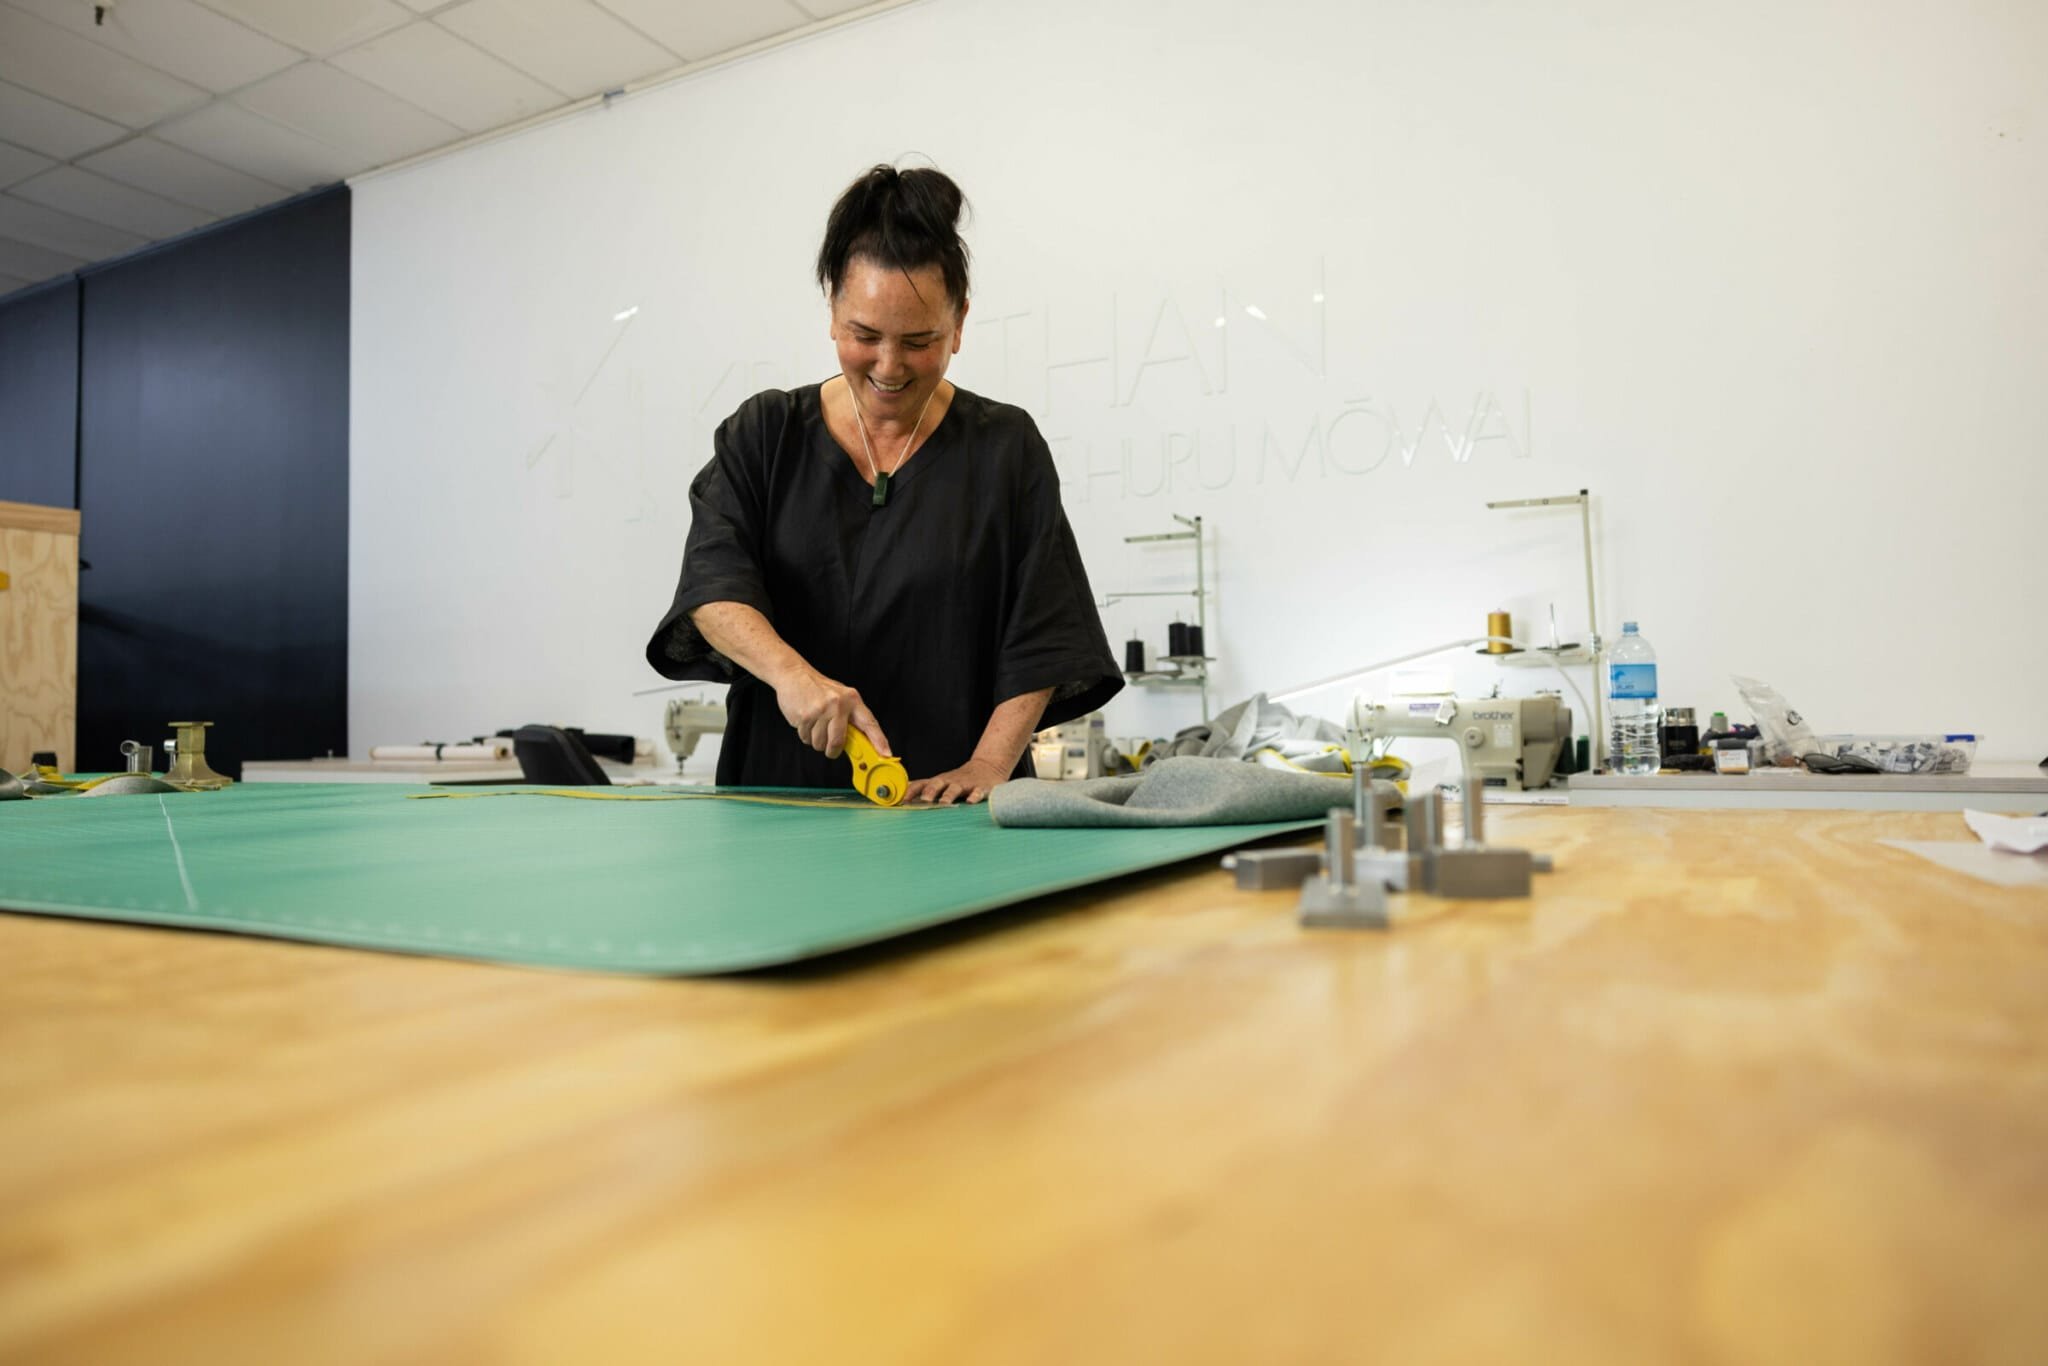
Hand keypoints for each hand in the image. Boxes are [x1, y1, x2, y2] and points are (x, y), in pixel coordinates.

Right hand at [774, 668, 890, 759]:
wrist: (794, 674)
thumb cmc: (819, 689)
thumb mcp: (840, 698)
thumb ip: (850, 719)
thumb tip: (860, 744)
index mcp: (852, 700)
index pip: (870, 723)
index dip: (879, 741)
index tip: (886, 754)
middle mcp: (838, 704)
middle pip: (838, 742)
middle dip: (833, 750)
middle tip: (830, 747)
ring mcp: (821, 710)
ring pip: (820, 743)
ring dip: (816, 741)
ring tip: (815, 724)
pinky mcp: (805, 715)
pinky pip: (806, 739)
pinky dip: (805, 735)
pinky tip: (806, 721)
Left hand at [905, 757, 1012, 805]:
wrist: (986, 768)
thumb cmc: (957, 779)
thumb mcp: (940, 782)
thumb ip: (923, 789)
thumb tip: (901, 796)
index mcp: (939, 781)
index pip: (922, 784)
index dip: (912, 791)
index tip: (903, 800)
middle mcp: (950, 782)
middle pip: (938, 784)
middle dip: (930, 791)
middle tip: (925, 799)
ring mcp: (965, 784)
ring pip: (956, 788)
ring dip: (949, 794)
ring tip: (944, 802)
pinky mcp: (981, 788)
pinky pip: (978, 792)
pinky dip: (975, 796)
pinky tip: (971, 802)